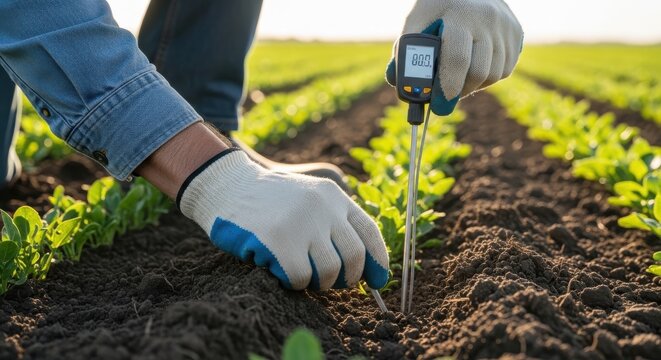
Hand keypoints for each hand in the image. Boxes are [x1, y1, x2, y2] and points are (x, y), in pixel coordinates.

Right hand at [177, 149, 389, 289]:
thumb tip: (362, 267)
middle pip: (354, 257)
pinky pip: (300, 279)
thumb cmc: (269, 200)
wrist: (227, 186)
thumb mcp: (308, 196)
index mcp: (333, 196)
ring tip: (299, 270)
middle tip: (329, 281)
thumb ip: (334, 221)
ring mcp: (302, 223)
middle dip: (346, 278)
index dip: (378, 261)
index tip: (378, 281)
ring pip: (329, 272)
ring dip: (316, 281)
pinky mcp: (280, 241)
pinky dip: (292, 282)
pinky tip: (278, 267)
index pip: (369, 232)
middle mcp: (323, 207)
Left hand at [387, 0, 523, 114]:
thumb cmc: (436, 7)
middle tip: (445, 97)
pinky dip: (488, 77)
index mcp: (460, 15)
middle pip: (479, 72)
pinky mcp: (517, 33)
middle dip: (460, 91)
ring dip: (474, 85)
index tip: (438, 104)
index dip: (448, 86)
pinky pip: (505, 70)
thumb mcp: (416, 21)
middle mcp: (488, 19)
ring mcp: (505, 26)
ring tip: (459, 78)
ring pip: (494, 75)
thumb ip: (406, 53)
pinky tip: (475, 66)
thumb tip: (405, 89)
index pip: (458, 59)